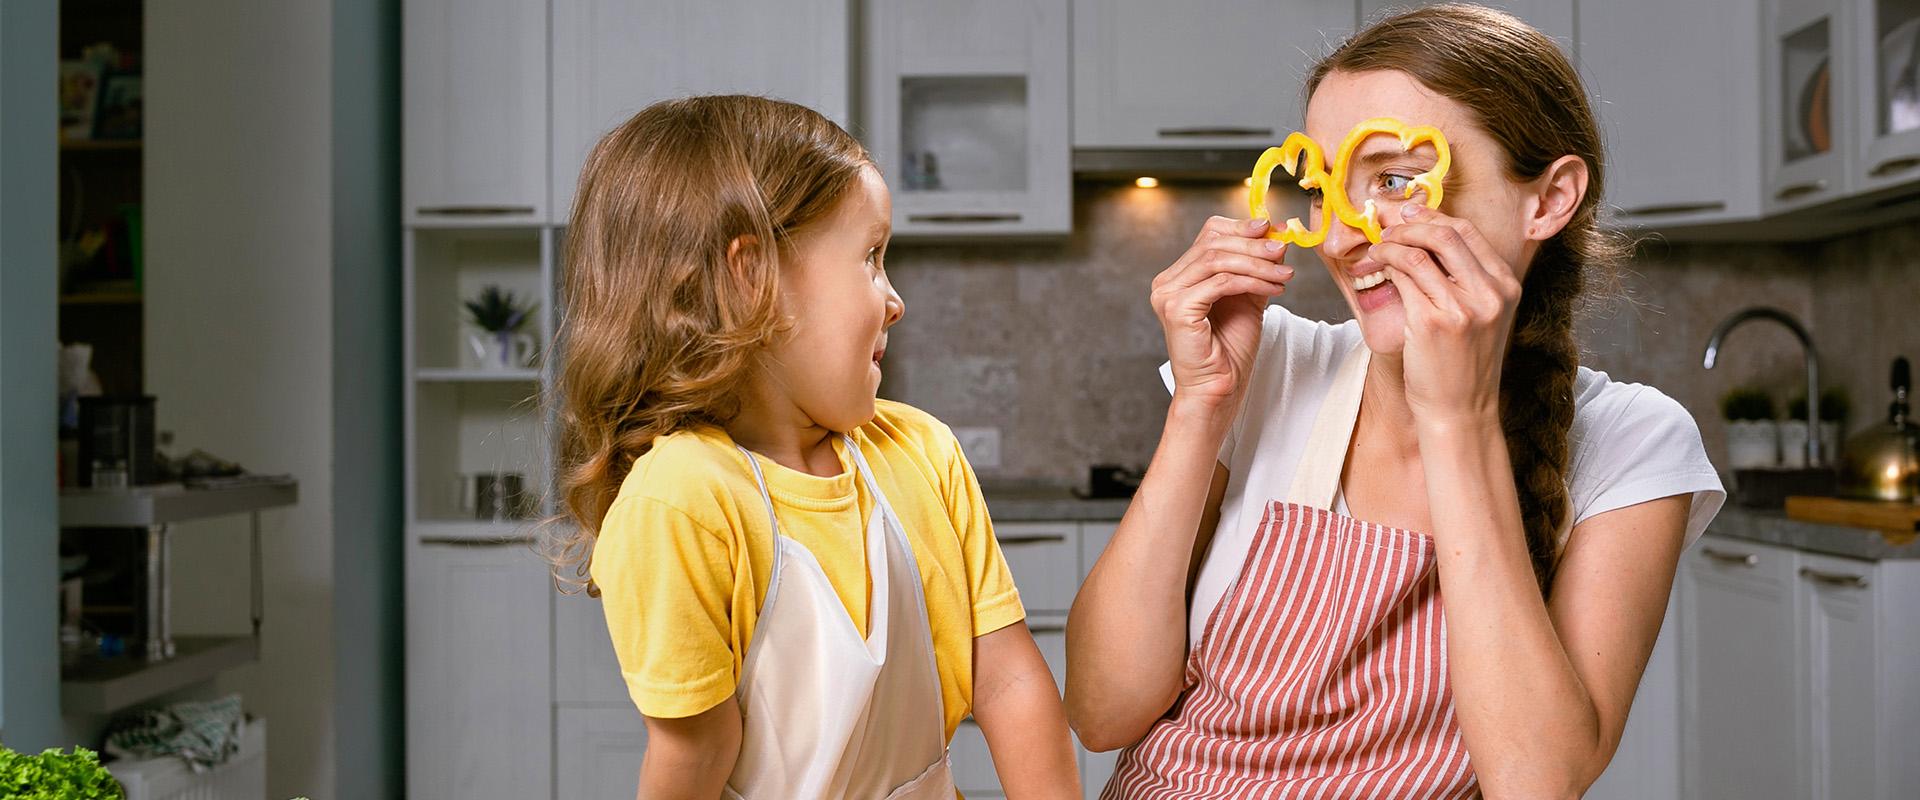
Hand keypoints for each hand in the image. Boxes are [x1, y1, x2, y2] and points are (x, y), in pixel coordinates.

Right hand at [1150, 216, 1293, 413]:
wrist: (1219, 388)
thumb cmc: (1229, 349)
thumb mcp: (1248, 297)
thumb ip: (1256, 266)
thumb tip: (1276, 234)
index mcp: (1179, 276)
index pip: (1208, 234)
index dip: (1241, 227)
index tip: (1273, 230)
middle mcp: (1167, 282)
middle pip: (1213, 243)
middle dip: (1254, 244)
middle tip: (1284, 250)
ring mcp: (1168, 295)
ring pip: (1218, 260)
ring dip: (1258, 264)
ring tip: (1285, 274)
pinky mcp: (1177, 309)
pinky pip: (1220, 283)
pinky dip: (1252, 281)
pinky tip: (1274, 288)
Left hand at [1371, 204, 1522, 431]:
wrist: (1461, 411)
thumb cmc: (1462, 364)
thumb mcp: (1480, 317)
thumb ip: (1466, 280)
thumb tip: (1427, 236)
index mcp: (1506, 287)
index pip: (1468, 233)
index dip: (1434, 216)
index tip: (1408, 213)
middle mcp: (1490, 294)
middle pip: (1446, 234)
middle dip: (1410, 224)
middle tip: (1387, 226)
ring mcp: (1463, 308)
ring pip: (1419, 253)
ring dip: (1391, 244)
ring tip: (1377, 248)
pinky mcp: (1432, 322)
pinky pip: (1403, 277)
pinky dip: (1385, 264)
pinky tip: (1376, 266)